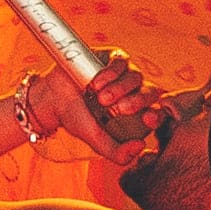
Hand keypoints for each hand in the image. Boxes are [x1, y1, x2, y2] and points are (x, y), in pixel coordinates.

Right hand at [26, 52, 161, 159]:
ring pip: (136, 77)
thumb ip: (117, 152)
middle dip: (139, 101)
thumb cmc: (77, 119)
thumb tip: (141, 147)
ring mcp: (125, 73)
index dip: (158, 115)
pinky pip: (121, 62)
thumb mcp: (96, 140)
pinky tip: (96, 83)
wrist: (52, 99)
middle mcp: (134, 92)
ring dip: (121, 88)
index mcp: (137, 113)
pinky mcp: (113, 58)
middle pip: (150, 92)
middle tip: (122, 108)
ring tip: (101, 98)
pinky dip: (111, 73)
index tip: (148, 119)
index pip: (157, 113)